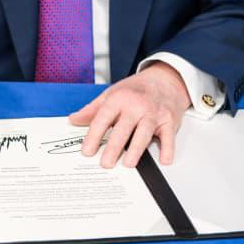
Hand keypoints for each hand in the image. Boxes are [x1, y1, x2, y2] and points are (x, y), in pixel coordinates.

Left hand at [68, 61, 189, 167]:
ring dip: (136, 150)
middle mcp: (136, 105)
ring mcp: (154, 113)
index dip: (93, 136)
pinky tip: (163, 160)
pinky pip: (169, 136)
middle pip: (123, 128)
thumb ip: (92, 109)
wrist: (164, 79)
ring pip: (144, 133)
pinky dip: (168, 149)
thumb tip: (74, 120)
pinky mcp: (169, 120)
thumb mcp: (111, 94)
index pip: (103, 118)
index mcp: (119, 98)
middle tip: (105, 163)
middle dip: (114, 147)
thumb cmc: (136, 89)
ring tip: (128, 164)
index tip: (86, 151)